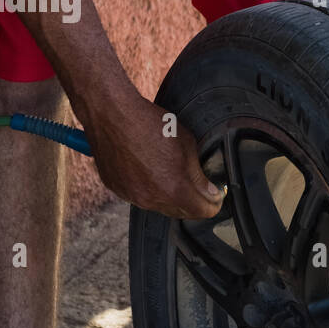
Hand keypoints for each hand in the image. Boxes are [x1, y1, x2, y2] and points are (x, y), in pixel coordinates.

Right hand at [81, 90, 223, 219]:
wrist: (112, 114)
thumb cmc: (150, 124)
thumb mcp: (187, 145)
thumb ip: (199, 174)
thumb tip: (210, 191)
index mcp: (175, 190)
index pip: (204, 211)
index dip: (214, 203)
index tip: (216, 194)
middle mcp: (152, 199)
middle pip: (182, 213)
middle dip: (194, 203)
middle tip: (200, 188)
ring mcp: (132, 197)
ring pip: (160, 207)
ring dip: (170, 198)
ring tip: (173, 177)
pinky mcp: (117, 189)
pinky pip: (139, 197)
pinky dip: (149, 190)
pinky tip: (151, 172)